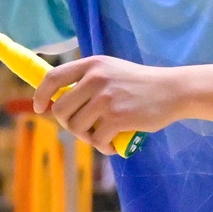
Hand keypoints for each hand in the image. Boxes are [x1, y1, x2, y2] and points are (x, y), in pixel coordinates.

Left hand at [31, 54, 186, 147]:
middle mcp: (96, 79)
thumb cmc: (140, 85)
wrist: (173, 91)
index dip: (40, 95)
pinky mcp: (118, 117)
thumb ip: (87, 81)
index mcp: (92, 65)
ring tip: (103, 136)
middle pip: (61, 110)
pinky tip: (114, 144)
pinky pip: (97, 140)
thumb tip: (57, 101)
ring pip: (77, 128)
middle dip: (68, 124)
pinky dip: (103, 147)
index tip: (39, 108)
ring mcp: (107, 98)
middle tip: (85, 129)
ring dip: (87, 137)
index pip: (53, 78)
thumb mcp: (112, 71)